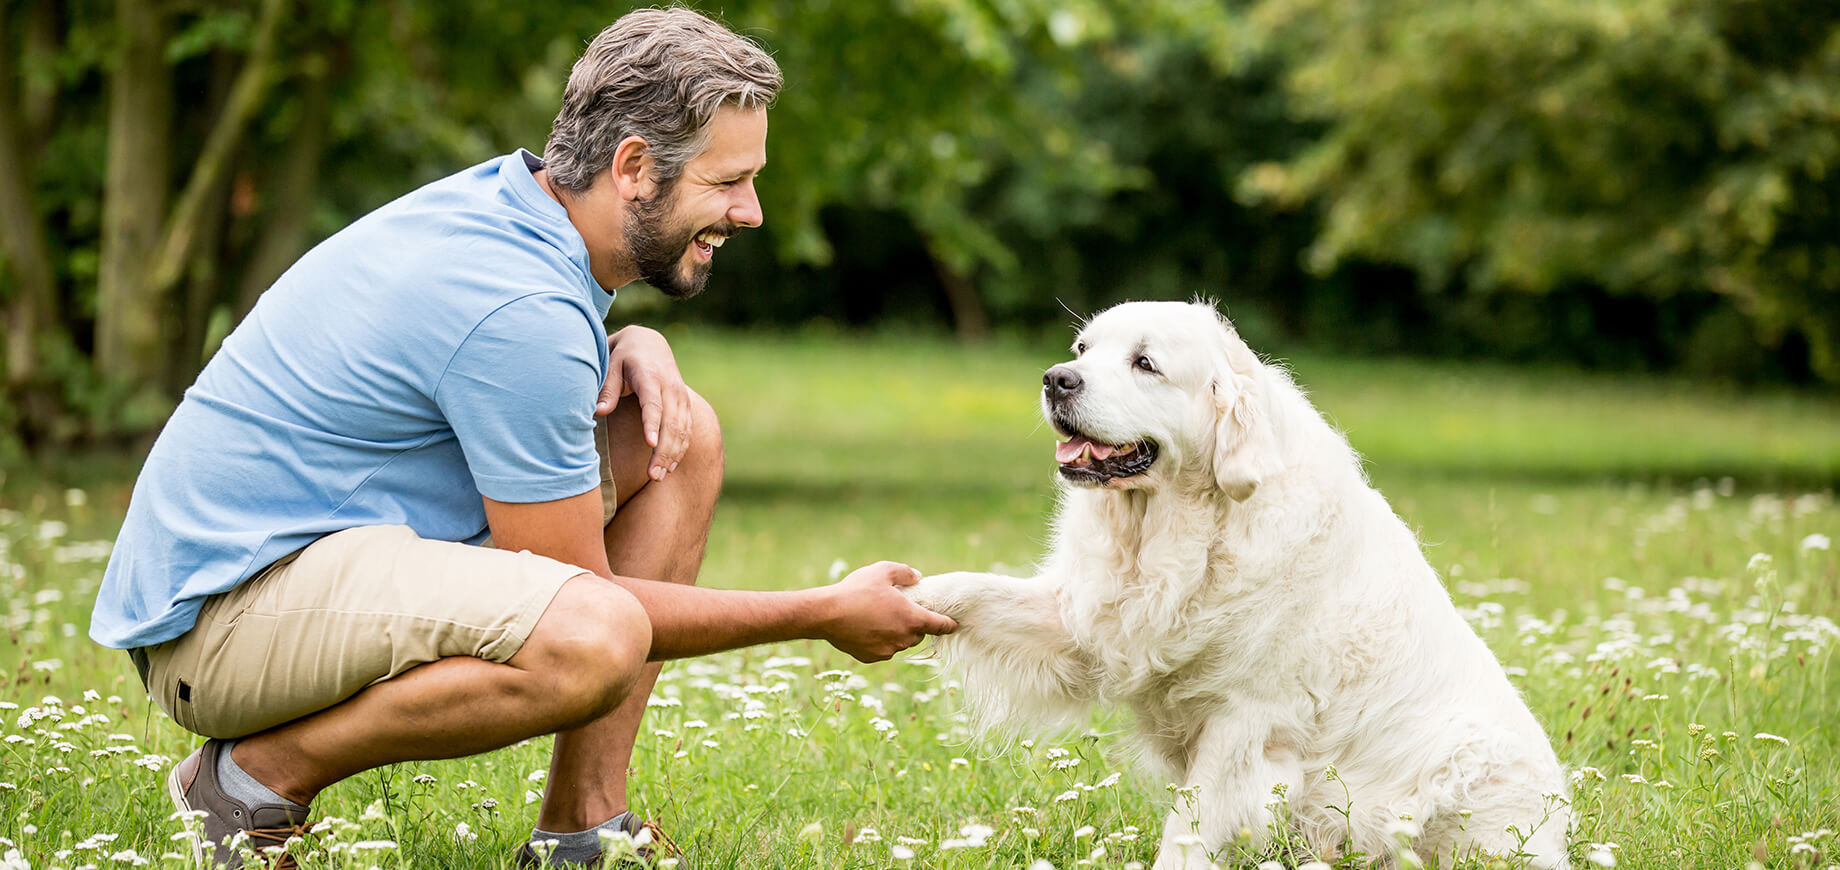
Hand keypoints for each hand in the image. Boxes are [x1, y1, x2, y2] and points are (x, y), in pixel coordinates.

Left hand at [600, 326, 689, 480]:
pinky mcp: (686, 404)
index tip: (650, 444)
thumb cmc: (624, 357)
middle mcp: (670, 387)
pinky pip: (687, 430)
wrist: (650, 343)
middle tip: (652, 475)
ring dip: (672, 454)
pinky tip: (669, 466)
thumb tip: (598, 412)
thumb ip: (607, 390)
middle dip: (663, 450)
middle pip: (671, 422)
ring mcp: (681, 396)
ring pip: (682, 429)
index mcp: (650, 376)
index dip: (653, 424)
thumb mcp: (611, 366)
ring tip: (658, 476)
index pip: (653, 404)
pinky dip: (680, 449)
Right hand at [819, 561, 957, 662]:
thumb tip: (918, 577)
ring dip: (896, 632)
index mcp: (912, 618)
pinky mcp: (873, 657)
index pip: (940, 625)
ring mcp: (888, 650)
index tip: (953, 624)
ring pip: (900, 642)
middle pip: (918, 633)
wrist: (826, 614)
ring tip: (878, 616)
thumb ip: (905, 572)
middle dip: (913, 623)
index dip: (948, 624)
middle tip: (899, 610)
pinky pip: (883, 649)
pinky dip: (880, 640)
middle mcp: (904, 638)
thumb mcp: (882, 571)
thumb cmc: (856, 590)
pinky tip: (866, 627)